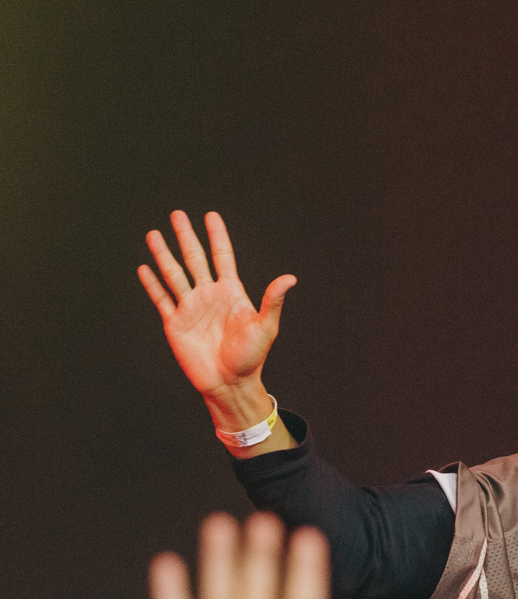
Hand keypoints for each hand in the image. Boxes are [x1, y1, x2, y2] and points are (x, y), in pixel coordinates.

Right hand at [139, 211, 295, 416]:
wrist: (230, 383)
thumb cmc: (251, 357)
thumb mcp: (264, 326)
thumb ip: (272, 300)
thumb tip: (290, 278)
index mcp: (230, 292)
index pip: (222, 256)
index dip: (217, 236)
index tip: (211, 216)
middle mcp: (208, 295)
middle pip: (195, 259)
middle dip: (186, 237)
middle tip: (177, 214)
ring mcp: (190, 308)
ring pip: (174, 274)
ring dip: (163, 254)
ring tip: (154, 234)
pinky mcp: (175, 323)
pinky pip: (161, 299)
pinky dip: (152, 284)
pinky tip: (144, 268)